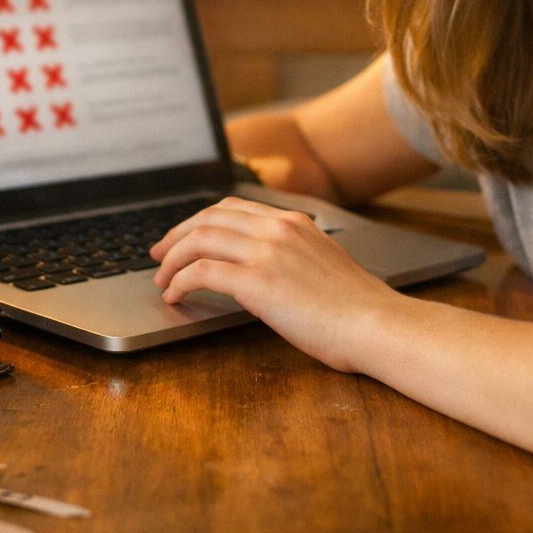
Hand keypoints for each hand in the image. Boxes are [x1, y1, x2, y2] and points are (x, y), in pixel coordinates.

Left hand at [149, 197, 399, 370]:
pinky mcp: (257, 281)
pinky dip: (180, 281)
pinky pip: (202, 272)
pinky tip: (175, 296)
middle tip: (158, 255)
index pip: (232, 208)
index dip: (199, 221)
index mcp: (293, 222)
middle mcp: (277, 228)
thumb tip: (259, 271)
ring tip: (162, 280)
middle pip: (209, 218)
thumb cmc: (355, 308)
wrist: (374, 324)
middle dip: (176, 236)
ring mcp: (266, 252)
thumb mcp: (322, 265)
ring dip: (172, 260)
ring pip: (199, 240)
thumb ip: (290, 256)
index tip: (182, 237)